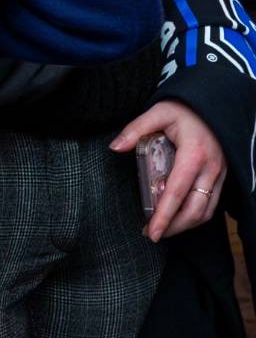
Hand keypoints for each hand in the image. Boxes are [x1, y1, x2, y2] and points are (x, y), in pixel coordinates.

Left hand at [112, 100, 226, 241]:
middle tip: (151, 234)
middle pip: (194, 209)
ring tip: (161, 228)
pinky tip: (177, 216)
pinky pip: (211, 204)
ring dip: (185, 225)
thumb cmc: (184, 109)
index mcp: (194, 154)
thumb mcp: (158, 112)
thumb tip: (115, 147)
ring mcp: (220, 174)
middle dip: (173, 227)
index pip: (176, 192)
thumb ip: (136, 129)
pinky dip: (195, 215)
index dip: (164, 216)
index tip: (151, 232)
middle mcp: (211, 169)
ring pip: (206, 211)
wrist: (212, 104)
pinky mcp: (221, 177)